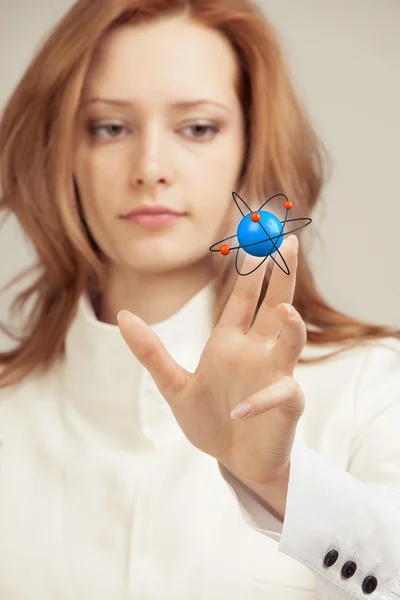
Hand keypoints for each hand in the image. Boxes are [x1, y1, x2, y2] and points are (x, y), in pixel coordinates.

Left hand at [118, 235, 306, 489]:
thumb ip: (151, 352)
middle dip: (282, 276)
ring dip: (292, 326)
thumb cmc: (210, 422)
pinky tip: (238, 412)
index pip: (244, 298)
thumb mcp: (174, 386)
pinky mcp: (286, 405)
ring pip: (292, 342)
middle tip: (288, 243)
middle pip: (274, 306)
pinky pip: (279, 394)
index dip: (250, 270)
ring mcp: (274, 376)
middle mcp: (257, 352)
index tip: (257, 239)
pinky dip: (260, 401)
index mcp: (231, 342)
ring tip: (285, 311)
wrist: (235, 462)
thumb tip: (122, 315)